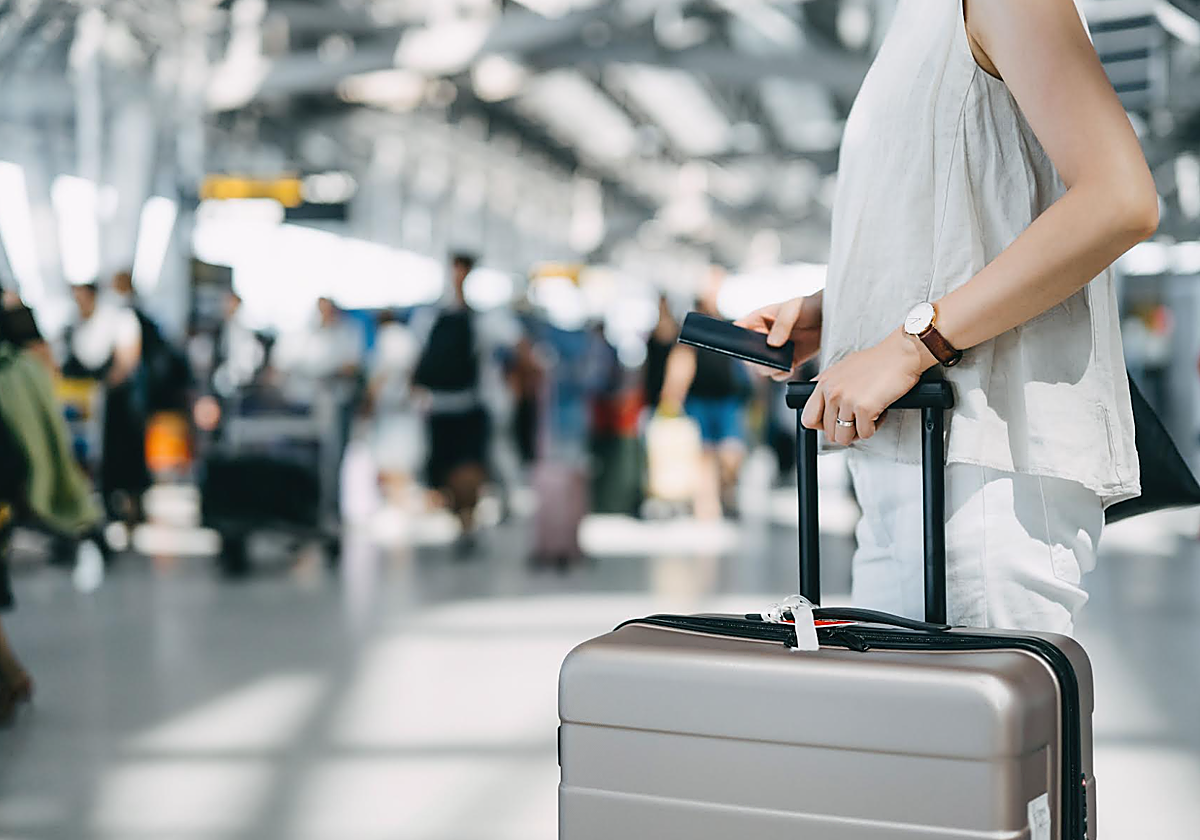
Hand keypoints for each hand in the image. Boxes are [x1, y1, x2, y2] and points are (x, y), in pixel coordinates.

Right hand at [735, 292, 821, 380]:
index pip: (738, 330)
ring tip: (783, 364)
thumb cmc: (807, 307)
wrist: (828, 318)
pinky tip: (791, 367)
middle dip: (755, 359)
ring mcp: (774, 351)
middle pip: (748, 355)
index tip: (742, 346)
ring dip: (769, 368)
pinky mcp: (787, 362)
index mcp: (757, 320)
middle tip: (767, 358)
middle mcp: (762, 338)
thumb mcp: (793, 310)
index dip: (734, 339)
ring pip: (762, 367)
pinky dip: (782, 373)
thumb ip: (782, 325)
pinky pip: (778, 374)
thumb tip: (772, 344)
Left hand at [801, 329, 929, 444]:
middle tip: (857, 421)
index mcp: (824, 382)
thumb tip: (817, 395)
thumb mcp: (843, 368)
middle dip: (844, 431)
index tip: (834, 423)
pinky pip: (865, 433)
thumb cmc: (878, 360)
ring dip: (858, 432)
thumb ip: (828, 383)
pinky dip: (874, 428)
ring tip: (868, 417)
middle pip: (828, 432)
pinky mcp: (864, 408)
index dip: (822, 426)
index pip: (808, 418)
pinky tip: (879, 412)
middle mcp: (832, 391)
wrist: (901, 354)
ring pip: (844, 437)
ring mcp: (847, 400)